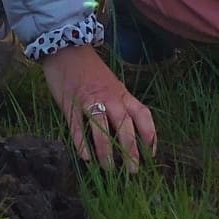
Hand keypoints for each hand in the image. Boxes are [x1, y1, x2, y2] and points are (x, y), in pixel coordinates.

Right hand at [41, 44, 156, 171]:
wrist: (67, 48)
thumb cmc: (91, 70)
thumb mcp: (112, 85)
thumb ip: (120, 105)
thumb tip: (128, 133)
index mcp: (122, 94)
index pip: (143, 115)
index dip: (150, 135)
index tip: (152, 155)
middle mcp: (110, 98)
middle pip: (125, 125)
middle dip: (130, 150)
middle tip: (133, 171)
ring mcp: (90, 101)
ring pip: (102, 128)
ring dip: (106, 150)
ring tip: (109, 169)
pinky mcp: (71, 104)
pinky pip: (78, 126)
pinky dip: (82, 143)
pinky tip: (86, 157)